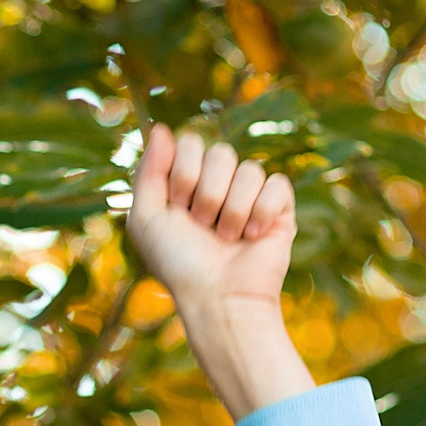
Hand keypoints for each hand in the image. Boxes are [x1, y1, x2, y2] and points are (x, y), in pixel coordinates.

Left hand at [126, 125, 313, 419]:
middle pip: (220, 152)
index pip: (191, 143)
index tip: (178, 209)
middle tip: (202, 225)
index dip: (183, 175)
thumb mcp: (146, 218)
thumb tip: (161, 127)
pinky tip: (253, 236)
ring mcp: (251, 194)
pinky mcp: (279, 208)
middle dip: (206, 194)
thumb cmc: (178, 263)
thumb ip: (148, 172)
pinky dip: (261, 212)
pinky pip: (276, 184)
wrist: (216, 297)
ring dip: (232, 210)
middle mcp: (220, 184)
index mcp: (188, 181)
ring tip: (227, 238)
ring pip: (248, 169)